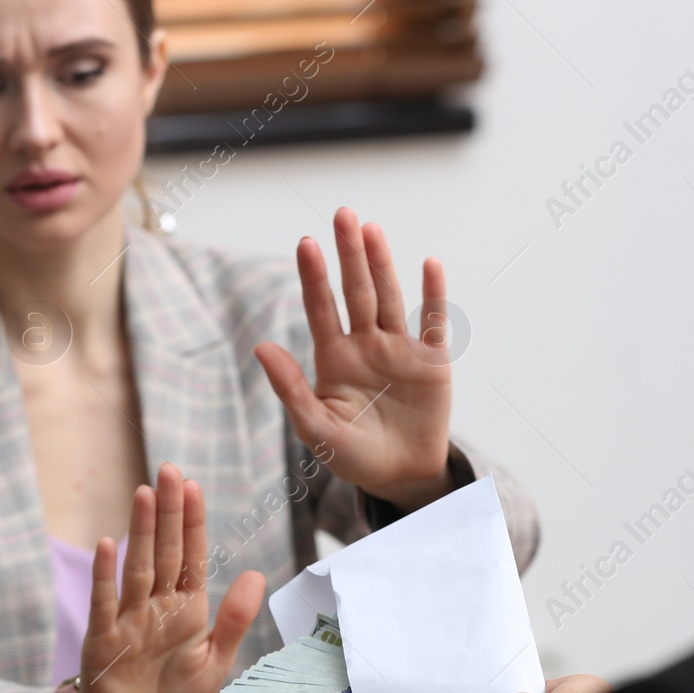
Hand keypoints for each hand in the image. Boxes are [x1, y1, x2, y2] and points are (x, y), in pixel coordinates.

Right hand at [77, 463, 266, 692]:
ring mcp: (127, 619)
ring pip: (137, 567)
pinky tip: (107, 544)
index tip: (194, 487)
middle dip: (168, 512)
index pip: (190, 557)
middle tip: (170, 470)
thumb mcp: (214, 663)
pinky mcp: (103, 640)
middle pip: (164, 551)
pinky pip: (104, 603)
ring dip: (141, 531)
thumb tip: (257, 573)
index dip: (192, 523)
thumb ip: (233, 620)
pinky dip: (105, 576)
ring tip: (145, 493)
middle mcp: (155, 605)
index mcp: (185, 608)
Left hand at [253, 206, 454, 513]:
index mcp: (333, 357)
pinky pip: (432, 322)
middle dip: (349, 254)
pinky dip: (433, 294)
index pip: (321, 309)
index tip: (306, 244)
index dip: (314, 277)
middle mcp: (365, 344)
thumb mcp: (315, 428)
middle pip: (355, 291)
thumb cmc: (352, 454)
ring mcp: (399, 349)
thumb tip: (260, 346)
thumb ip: (290, 388)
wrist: (400, 477)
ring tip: (371, 230)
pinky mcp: (431, 361)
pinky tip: (430, 264)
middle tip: (342, 213)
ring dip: (381, 264)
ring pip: (388, 298)